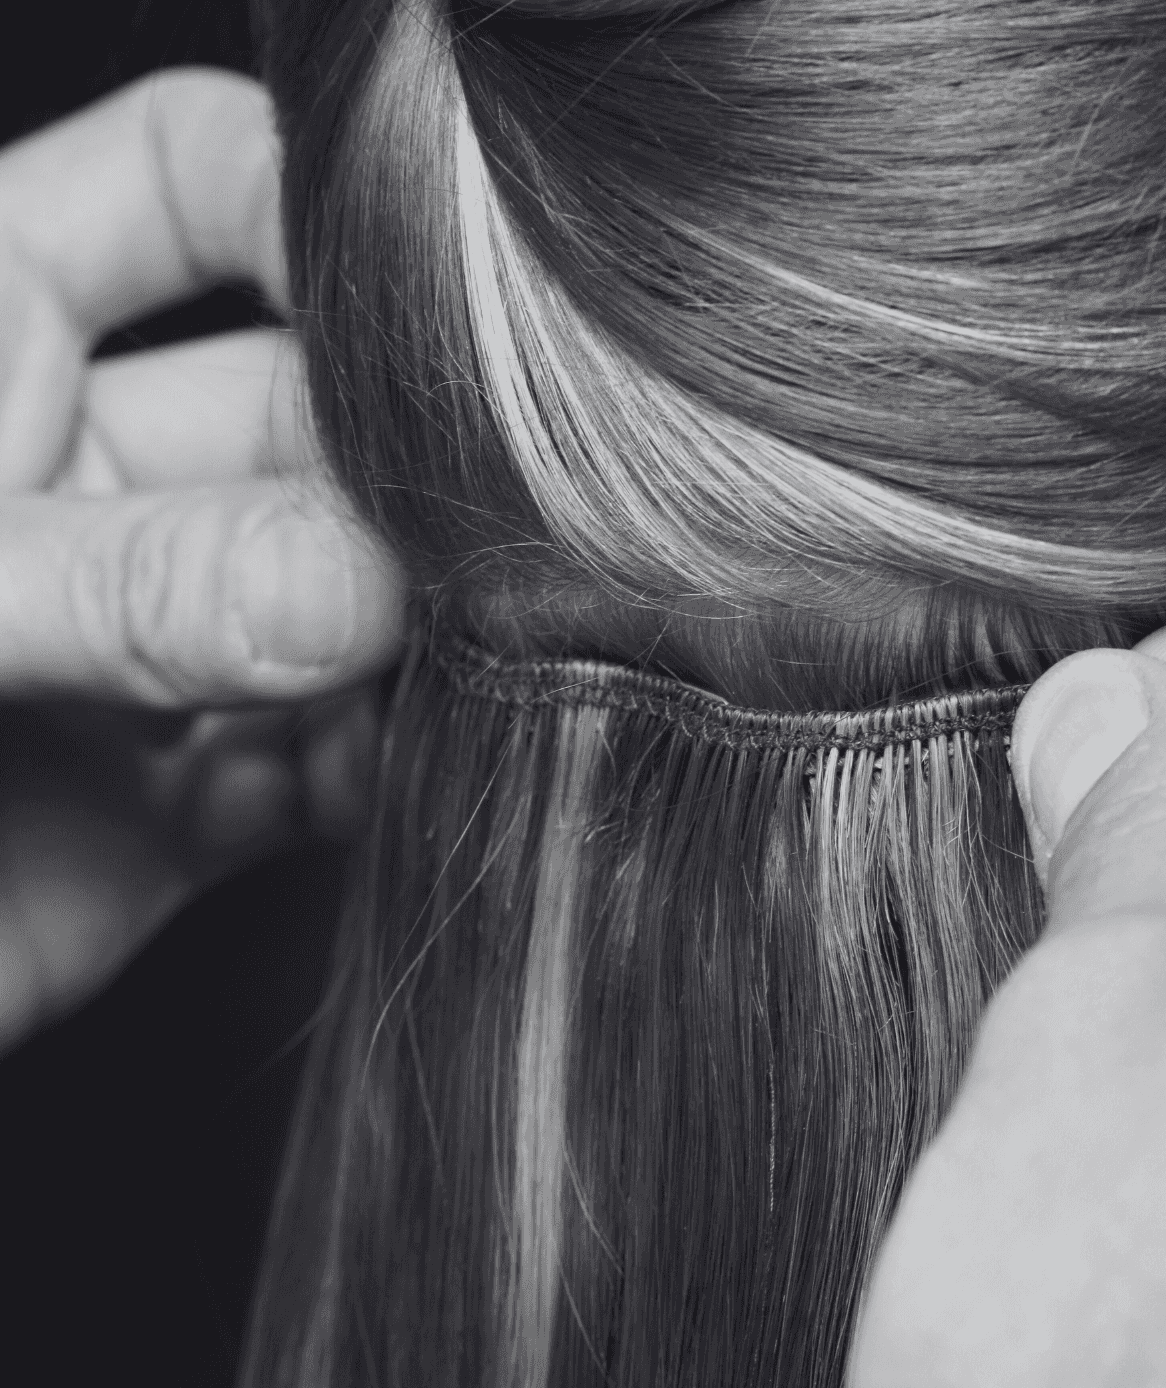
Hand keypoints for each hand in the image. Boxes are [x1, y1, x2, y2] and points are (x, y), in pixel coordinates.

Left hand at [0, 71, 403, 1046]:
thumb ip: (120, 585)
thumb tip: (350, 580)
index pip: (190, 192)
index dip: (310, 214)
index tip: (433, 307)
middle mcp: (86, 489)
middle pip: (310, 423)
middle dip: (393, 480)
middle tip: (465, 546)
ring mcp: (143, 647)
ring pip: (343, 604)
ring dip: (407, 635)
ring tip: (464, 658)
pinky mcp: (177, 803)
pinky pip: (326, 767)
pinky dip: (380, 772)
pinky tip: (399, 766)